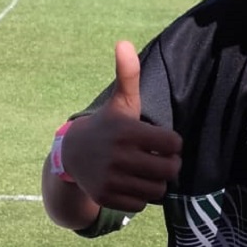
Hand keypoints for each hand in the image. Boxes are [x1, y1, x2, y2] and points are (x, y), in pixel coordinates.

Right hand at [63, 41, 181, 211]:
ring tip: (149, 172)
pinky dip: (141, 196)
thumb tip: (124, 42)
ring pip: (157, 190)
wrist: (73, 154)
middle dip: (170, 165)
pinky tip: (133, 183)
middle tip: (162, 159)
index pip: (174, 144)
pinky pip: (141, 204)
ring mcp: (110, 179)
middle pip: (169, 170)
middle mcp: (119, 157)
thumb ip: (128, 74)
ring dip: (157, 183)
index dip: (173, 143)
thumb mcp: (121, 101)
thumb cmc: (109, 125)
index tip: (163, 140)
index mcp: (127, 131)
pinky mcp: (105, 197)